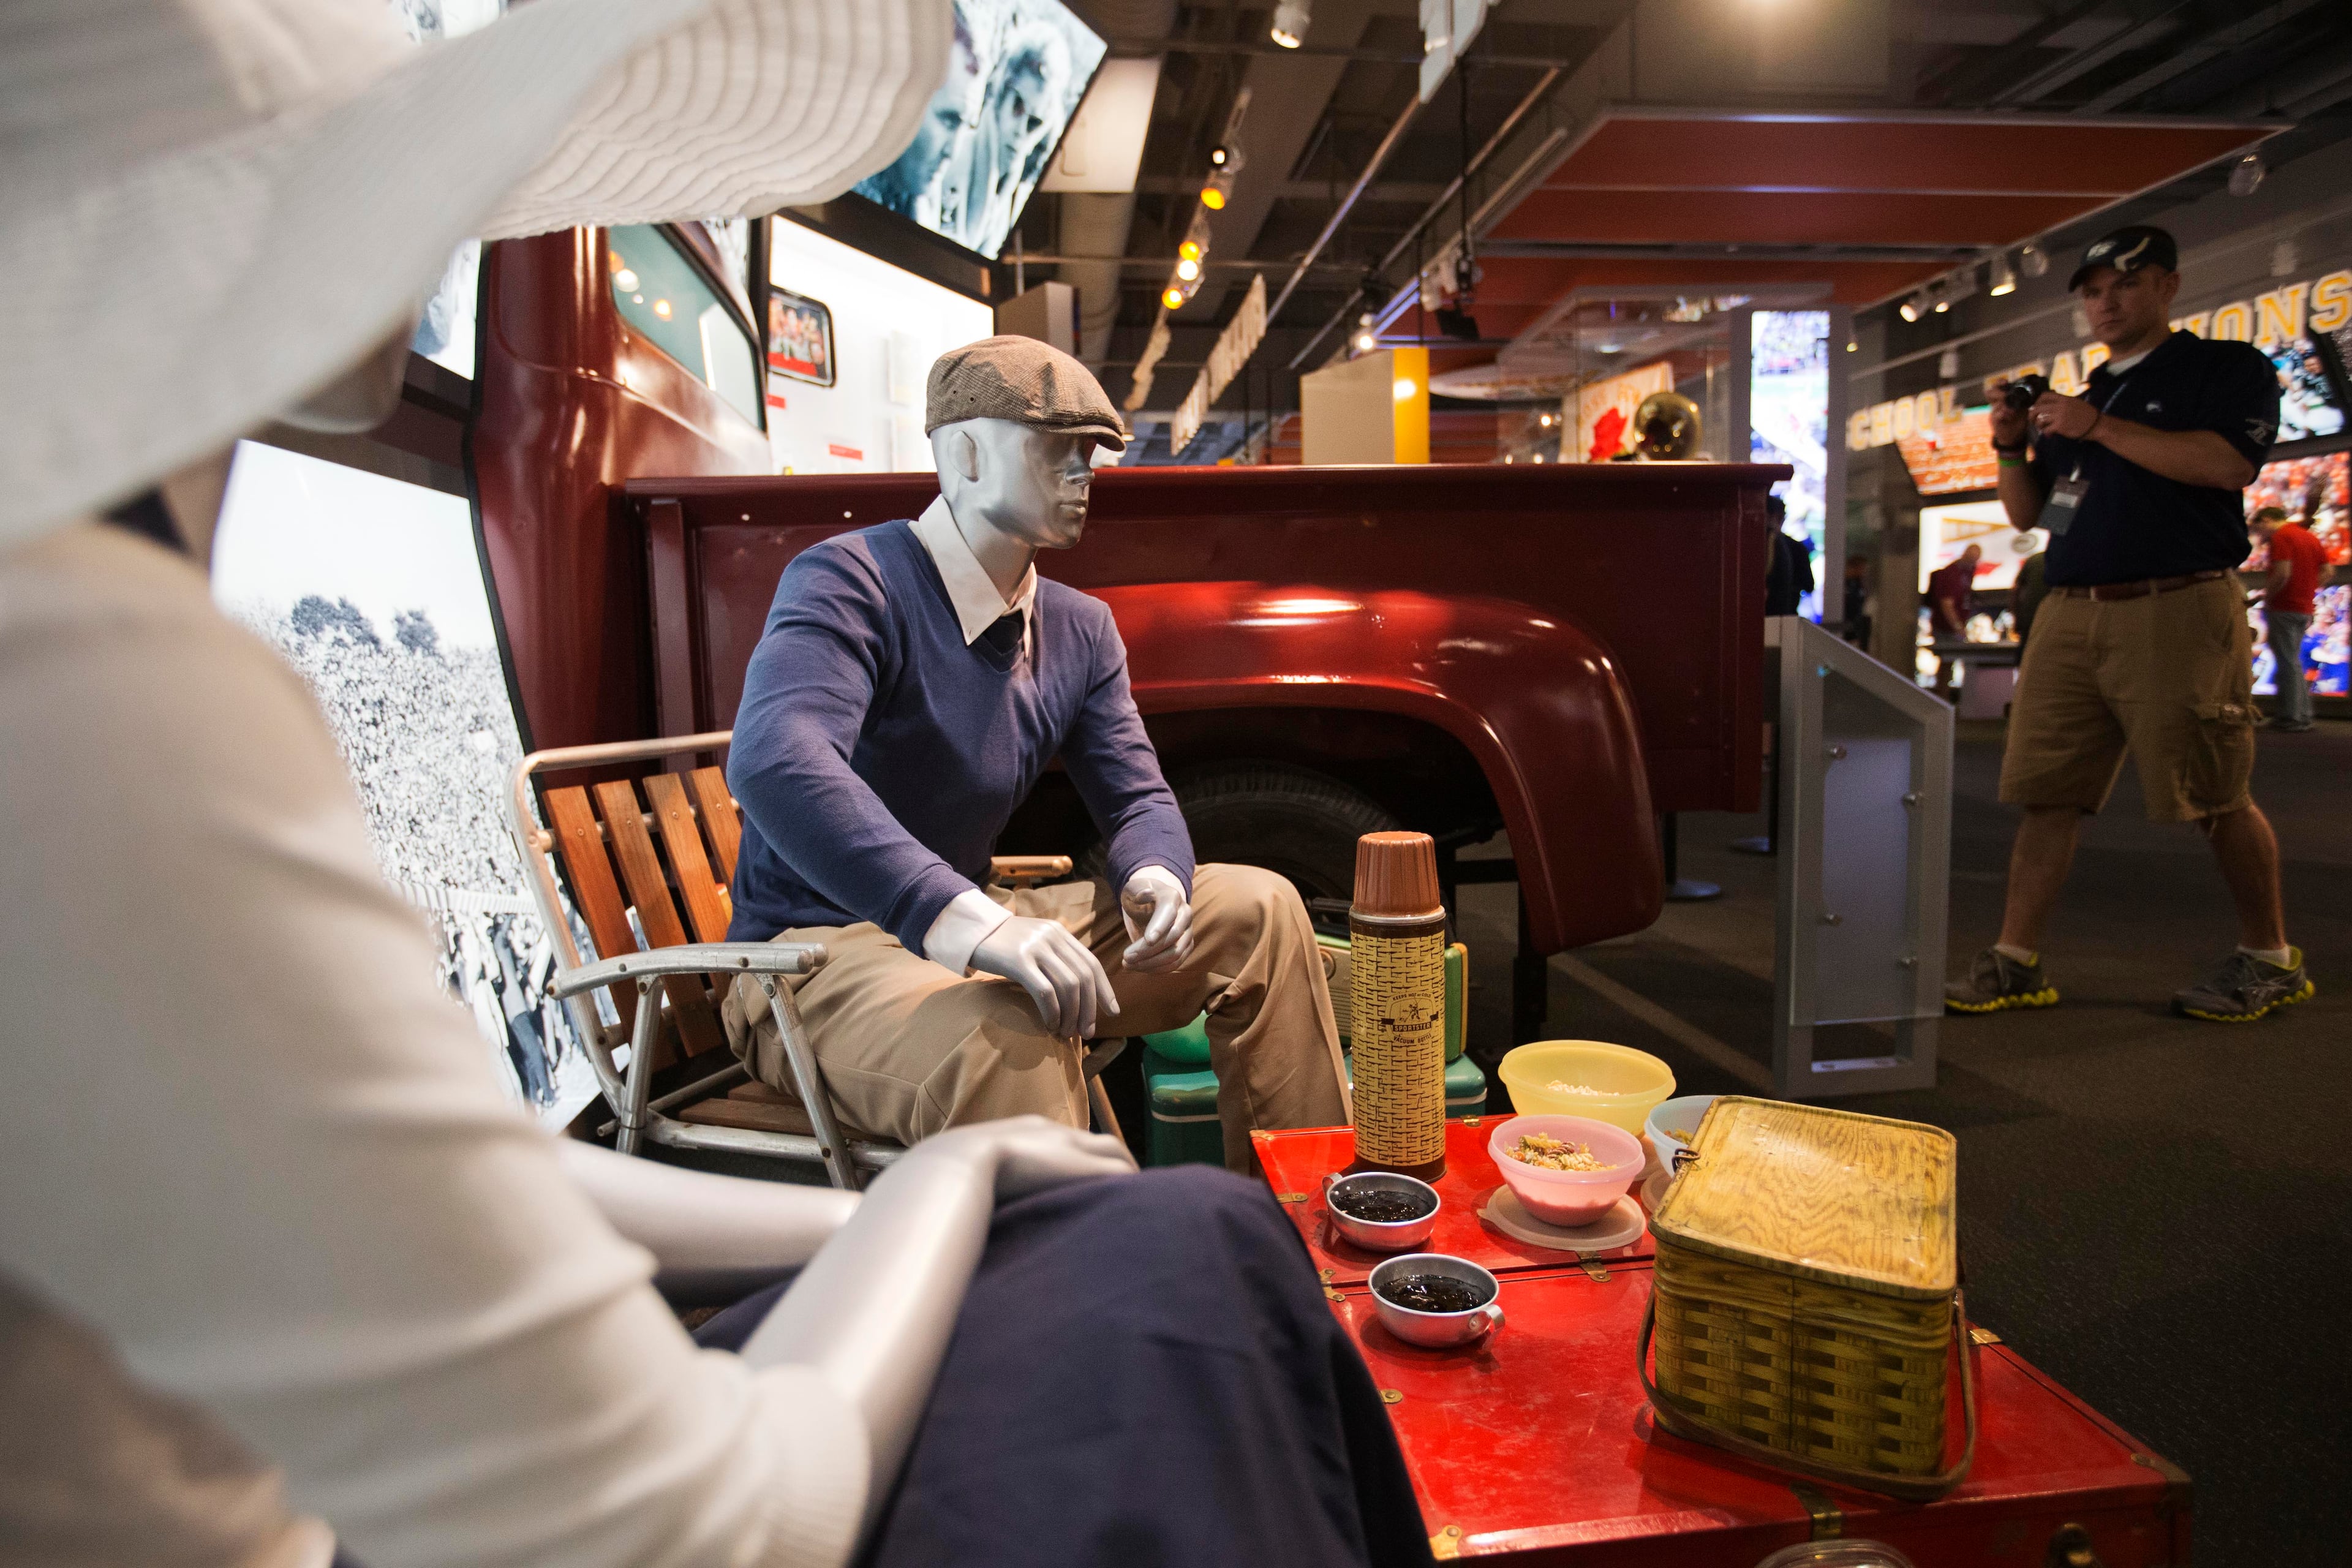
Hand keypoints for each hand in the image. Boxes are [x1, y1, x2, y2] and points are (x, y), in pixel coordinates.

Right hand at [920, 1115, 1136, 1198]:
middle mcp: (1052, 1133)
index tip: (1081, 1183)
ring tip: (1131, 1202)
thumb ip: (973, 1180)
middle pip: (1098, 1140)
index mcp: (1024, 1132)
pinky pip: (1121, 1171)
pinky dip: (1129, 1185)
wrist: (956, 1165)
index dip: (1077, 1160)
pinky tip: (1130, 1207)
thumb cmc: (948, 1176)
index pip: (1064, 1140)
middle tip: (1120, 1191)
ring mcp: (1070, 1146)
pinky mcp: (1084, 1165)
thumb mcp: (964, 1172)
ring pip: (1114, 1151)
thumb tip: (951, 1202)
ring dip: (1124, 1174)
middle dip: (1109, 1162)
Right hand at [971, 915, 1118, 1036]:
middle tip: (1087, 1032)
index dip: (1105, 989)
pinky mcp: (1018, 961)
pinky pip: (1045, 992)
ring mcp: (1035, 947)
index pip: (1091, 962)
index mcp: (1059, 932)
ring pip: (1068, 987)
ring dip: (1071, 1015)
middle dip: (1089, 1009)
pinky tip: (1049, 1025)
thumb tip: (1078, 992)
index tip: (1112, 1012)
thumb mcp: (1034, 943)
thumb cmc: (1001, 945)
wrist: (968, 931)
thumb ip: (1055, 958)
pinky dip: (1052, 1013)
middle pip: (1083, 977)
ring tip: (1065, 1033)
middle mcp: (1052, 937)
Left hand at [1119, 865, 1195, 973]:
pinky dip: (1157, 969)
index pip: (1169, 913)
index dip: (1160, 927)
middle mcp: (1185, 914)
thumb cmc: (1139, 895)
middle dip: (1148, 950)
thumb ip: (1137, 890)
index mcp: (1172, 897)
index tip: (1148, 940)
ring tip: (1128, 965)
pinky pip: (1175, 963)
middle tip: (1126, 958)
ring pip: (1176, 954)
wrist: (1151, 904)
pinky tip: (1139, 968)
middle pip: (1173, 937)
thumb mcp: (1133, 888)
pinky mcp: (1185, 947)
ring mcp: (1187, 932)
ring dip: (1151, 963)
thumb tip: (1144, 894)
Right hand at [1988, 387, 2030, 449]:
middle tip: (2006, 395)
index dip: (1999, 383)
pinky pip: (1996, 416)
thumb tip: (2044, 388)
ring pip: (1995, 405)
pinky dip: (2003, 414)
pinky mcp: (1995, 422)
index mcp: (2003, 398)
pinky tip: (2010, 416)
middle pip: (1989, 393)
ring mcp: (1994, 413)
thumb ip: (2027, 398)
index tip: (2005, 382)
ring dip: (2004, 405)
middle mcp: (1996, 404)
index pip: (1996, 387)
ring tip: (2012, 410)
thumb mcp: (2024, 406)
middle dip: (1998, 393)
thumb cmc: (2019, 418)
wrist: (2014, 435)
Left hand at [2030, 391, 2099, 440]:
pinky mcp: (2060, 426)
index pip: (2044, 395)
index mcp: (2064, 398)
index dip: (2037, 402)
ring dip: (2039, 425)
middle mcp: (2060, 405)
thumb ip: (2062, 402)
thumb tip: (2049, 405)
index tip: (2037, 408)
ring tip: (2043, 428)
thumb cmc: (2086, 414)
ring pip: (2040, 419)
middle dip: (2032, 415)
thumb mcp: (2075, 402)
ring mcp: (2060, 416)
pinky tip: (2049, 434)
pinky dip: (2045, 433)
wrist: (2096, 424)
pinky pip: (2046, 429)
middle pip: (2037, 407)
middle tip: (2033, 421)